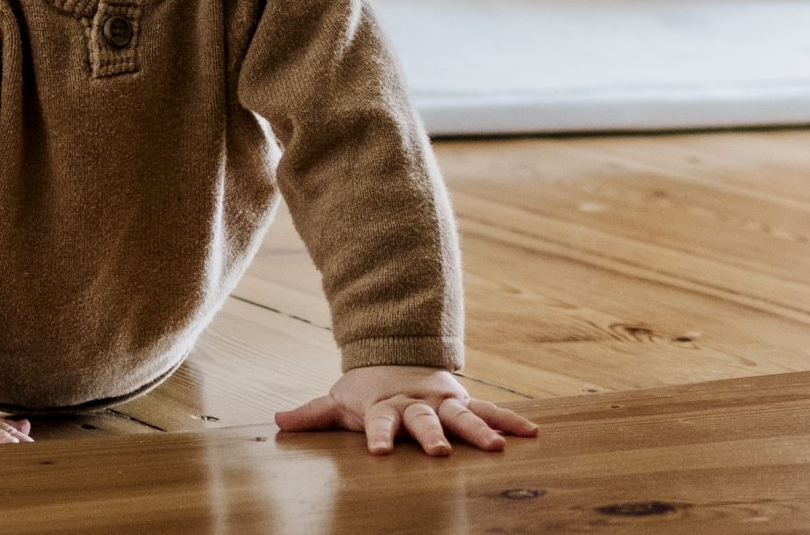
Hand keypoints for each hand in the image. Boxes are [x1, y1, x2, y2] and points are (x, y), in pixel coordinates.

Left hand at [275, 366, 536, 456]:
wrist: (395, 356)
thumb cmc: (366, 390)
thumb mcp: (338, 401)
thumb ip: (311, 415)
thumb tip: (277, 422)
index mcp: (384, 406)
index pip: (378, 423)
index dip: (377, 436)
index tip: (378, 452)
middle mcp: (416, 404)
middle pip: (424, 420)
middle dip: (432, 435)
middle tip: (440, 452)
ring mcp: (442, 402)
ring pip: (463, 415)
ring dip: (480, 430)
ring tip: (498, 447)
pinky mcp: (463, 401)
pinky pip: (490, 410)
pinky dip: (510, 420)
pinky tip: (533, 432)